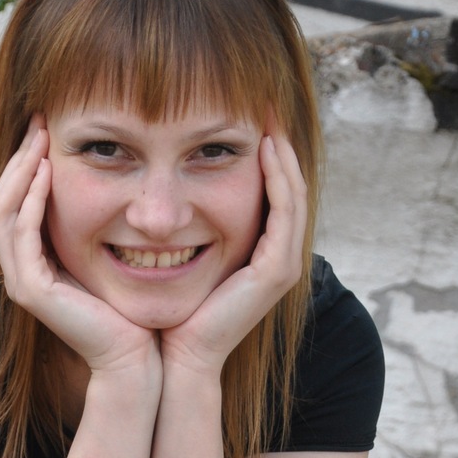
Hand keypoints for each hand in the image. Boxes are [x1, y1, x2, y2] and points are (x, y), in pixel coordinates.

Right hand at [0, 118, 160, 385]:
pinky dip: (32, 199)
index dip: (26, 161)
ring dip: (21, 169)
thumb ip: (94, 223)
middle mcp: (20, 270)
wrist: (134, 355)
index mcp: (33, 260)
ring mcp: (21, 281)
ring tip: (40, 137)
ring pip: (3, 211)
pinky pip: (22, 233)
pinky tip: (48, 173)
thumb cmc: (129, 308)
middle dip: (20, 156)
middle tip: (40, 120)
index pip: (15, 199)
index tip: (48, 126)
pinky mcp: (32, 291)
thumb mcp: (107, 254)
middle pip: (1, 198)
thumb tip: (108, 178)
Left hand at [159, 131, 306, 381]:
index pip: (274, 190)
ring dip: (283, 152)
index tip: (247, 112)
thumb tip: (163, 186)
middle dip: (279, 142)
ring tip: (269, 115)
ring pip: (294, 194)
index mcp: (261, 252)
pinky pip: (285, 212)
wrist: (175, 355)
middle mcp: (279, 257)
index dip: (266, 152)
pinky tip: (264, 147)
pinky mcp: (276, 271)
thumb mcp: (179, 252)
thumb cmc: (169, 309)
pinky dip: (278, 177)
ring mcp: (283, 264)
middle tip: (266, 102)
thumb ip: (184, 223)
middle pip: (291, 186)